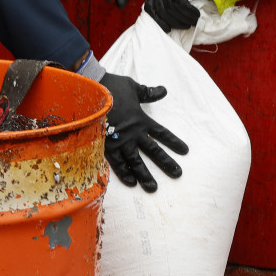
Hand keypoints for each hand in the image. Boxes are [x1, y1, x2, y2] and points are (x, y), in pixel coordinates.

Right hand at [101, 71, 187, 192]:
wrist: (90, 91)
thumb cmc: (112, 87)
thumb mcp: (133, 87)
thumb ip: (148, 92)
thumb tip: (163, 90)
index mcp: (141, 120)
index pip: (162, 133)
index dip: (174, 142)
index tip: (185, 151)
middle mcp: (133, 133)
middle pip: (153, 151)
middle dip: (166, 163)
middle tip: (177, 174)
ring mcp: (119, 141)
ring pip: (136, 162)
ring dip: (145, 175)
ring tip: (153, 187)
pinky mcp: (105, 145)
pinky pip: (116, 162)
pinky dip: (124, 173)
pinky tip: (132, 182)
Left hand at [144, 0, 206, 31]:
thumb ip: (169, 7)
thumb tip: (168, 25)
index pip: (150, 7)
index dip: (157, 20)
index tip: (167, 29)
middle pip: (162, 9)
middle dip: (174, 21)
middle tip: (186, 26)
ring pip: (171, 7)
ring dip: (183, 18)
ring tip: (192, 22)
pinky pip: (180, 2)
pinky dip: (189, 11)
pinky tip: (196, 15)